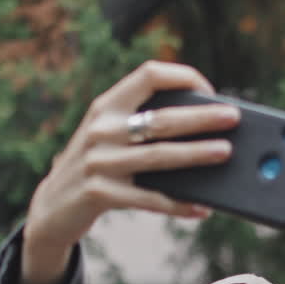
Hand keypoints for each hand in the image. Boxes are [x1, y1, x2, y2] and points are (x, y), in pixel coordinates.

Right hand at [20, 61, 240, 283]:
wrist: (51, 207)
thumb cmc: (96, 166)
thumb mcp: (108, 137)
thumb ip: (142, 127)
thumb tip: (206, 133)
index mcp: (106, 106)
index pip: (148, 75)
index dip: (182, 76)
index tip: (209, 90)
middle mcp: (101, 129)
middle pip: (161, 118)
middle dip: (201, 117)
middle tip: (233, 117)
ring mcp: (99, 161)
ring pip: (159, 157)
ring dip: (197, 154)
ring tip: (225, 153)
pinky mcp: (100, 193)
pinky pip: (149, 199)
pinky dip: (178, 205)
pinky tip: (201, 208)